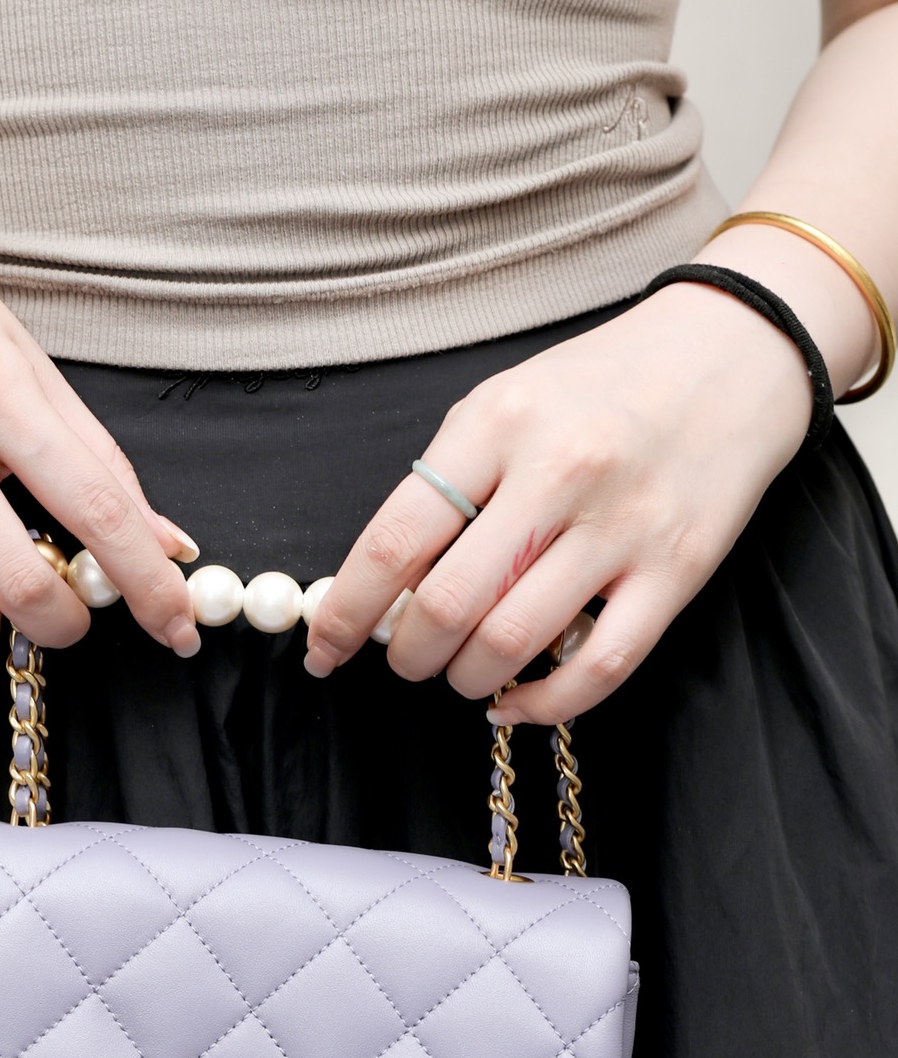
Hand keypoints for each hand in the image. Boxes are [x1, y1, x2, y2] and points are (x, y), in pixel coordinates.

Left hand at [304, 283, 817, 723]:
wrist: (734, 352)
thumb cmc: (601, 387)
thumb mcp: (505, 402)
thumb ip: (444, 486)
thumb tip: (378, 588)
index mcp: (497, 424)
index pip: (395, 541)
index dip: (345, 613)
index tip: (323, 650)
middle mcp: (558, 472)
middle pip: (448, 605)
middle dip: (408, 656)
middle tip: (408, 659)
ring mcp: (622, 525)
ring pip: (512, 644)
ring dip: (467, 679)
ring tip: (464, 670)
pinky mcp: (677, 571)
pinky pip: (598, 668)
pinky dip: (542, 705)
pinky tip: (514, 700)